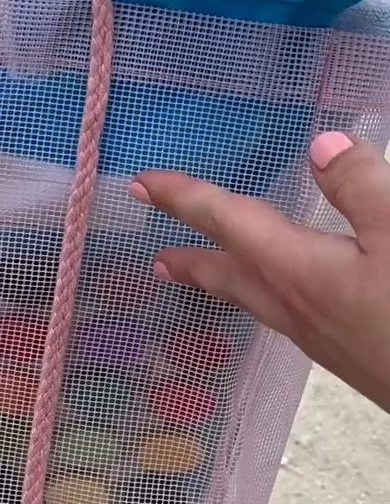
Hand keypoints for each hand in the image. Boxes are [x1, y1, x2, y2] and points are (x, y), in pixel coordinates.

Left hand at [130, 133, 389, 415]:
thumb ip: (362, 187)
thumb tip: (322, 147)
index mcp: (297, 271)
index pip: (226, 222)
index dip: (184, 197)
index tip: (142, 182)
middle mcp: (295, 308)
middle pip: (227, 273)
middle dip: (189, 255)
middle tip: (153, 252)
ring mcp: (318, 338)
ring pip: (252, 300)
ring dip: (219, 280)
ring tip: (193, 273)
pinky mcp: (343, 356)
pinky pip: (281, 317)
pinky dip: (258, 297)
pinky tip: (277, 301)